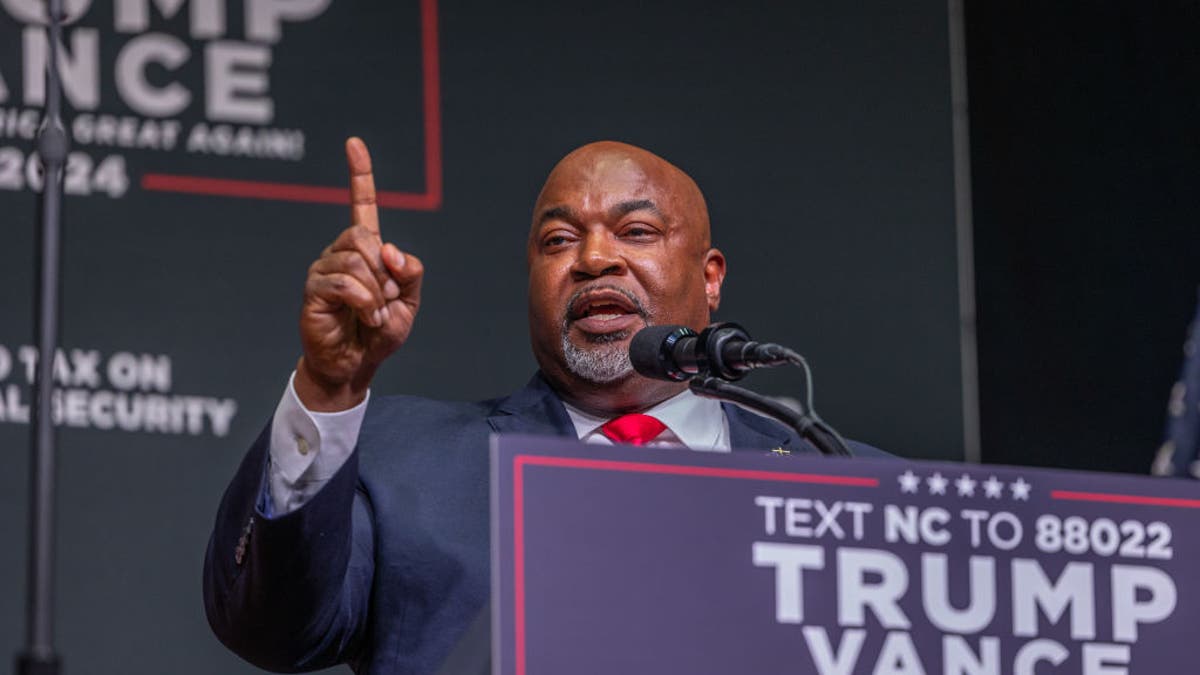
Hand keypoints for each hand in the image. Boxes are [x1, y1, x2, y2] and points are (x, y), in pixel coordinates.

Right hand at [294, 137, 423, 410]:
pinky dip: (363, 302)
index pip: (362, 205)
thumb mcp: (409, 302)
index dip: (360, 175)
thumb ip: (410, 273)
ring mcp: (324, 269)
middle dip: (384, 272)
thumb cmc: (379, 333)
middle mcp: (340, 252)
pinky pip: (344, 283)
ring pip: (356, 260)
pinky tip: (364, 317)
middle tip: (385, 299)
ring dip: (375, 292)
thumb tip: (390, 251)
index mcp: (366, 250)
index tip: (354, 143)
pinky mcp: (314, 290)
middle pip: (364, 237)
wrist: (356, 364)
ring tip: (372, 314)